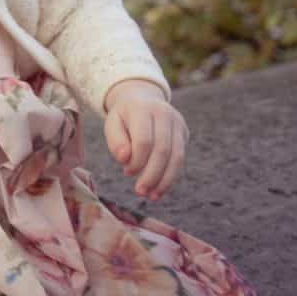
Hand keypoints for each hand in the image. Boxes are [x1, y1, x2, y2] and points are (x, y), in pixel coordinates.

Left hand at [103, 79, 189, 201]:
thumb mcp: (112, 124)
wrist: (141, 99)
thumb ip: (116, 141)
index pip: (144, 140)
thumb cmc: (123, 117)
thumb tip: (124, 159)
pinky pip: (181, 159)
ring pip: (176, 156)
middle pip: (162, 150)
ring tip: (152, 196)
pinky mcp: (184, 132)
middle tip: (140, 192)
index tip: (126, 172)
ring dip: (164, 180)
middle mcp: (164, 113)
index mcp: (142, 108)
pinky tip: (160, 190)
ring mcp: (177, 122)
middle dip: (152, 174)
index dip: (137, 160)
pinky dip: (171, 177)